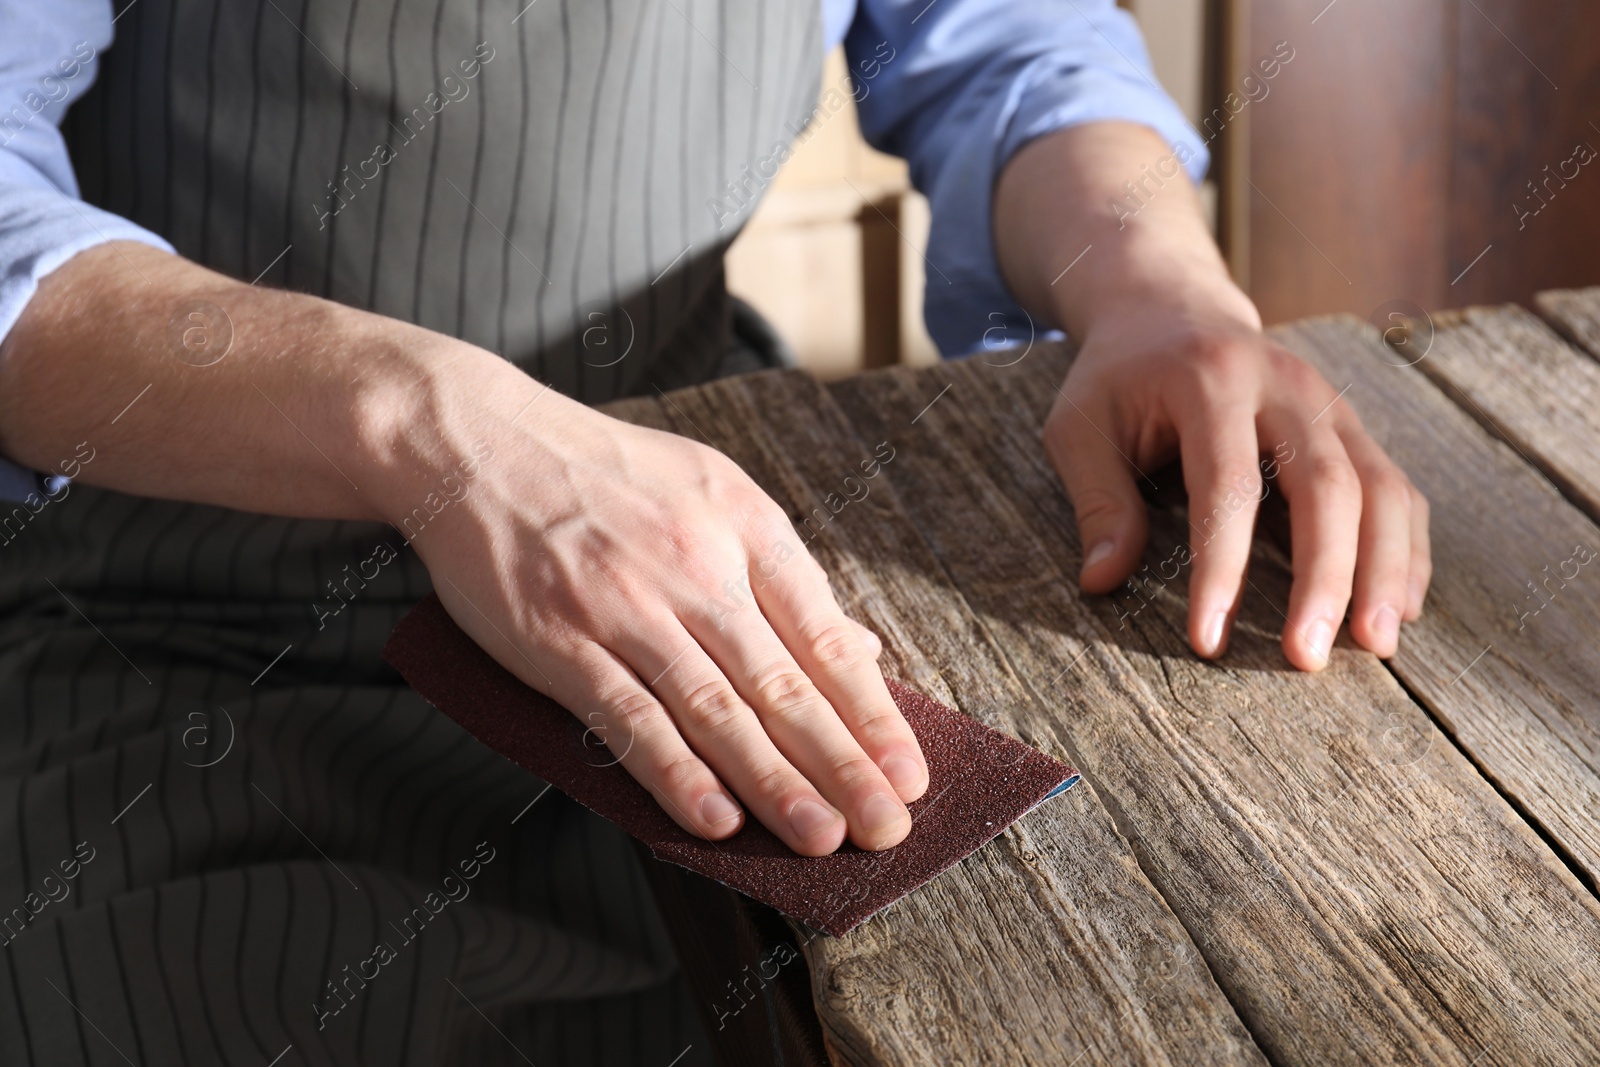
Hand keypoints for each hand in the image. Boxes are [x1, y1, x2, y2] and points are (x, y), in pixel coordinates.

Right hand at [365, 355, 928, 854]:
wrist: (479, 442)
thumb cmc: (603, 472)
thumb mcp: (712, 491)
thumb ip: (782, 575)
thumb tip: (859, 647)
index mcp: (743, 526)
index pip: (824, 634)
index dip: (872, 711)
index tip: (909, 770)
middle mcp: (695, 566)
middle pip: (783, 682)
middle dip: (844, 764)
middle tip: (887, 826)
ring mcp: (626, 606)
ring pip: (716, 708)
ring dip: (775, 782)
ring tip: (821, 837)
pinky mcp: (561, 642)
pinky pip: (627, 717)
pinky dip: (673, 771)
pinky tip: (714, 817)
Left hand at [1045, 300, 1431, 668]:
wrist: (1171, 308)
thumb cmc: (1118, 378)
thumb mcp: (1079, 425)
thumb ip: (1097, 498)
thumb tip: (1101, 579)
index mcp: (1212, 380)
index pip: (1227, 486)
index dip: (1221, 568)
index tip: (1208, 638)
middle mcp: (1288, 386)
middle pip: (1327, 486)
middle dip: (1325, 578)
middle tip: (1309, 658)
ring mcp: (1332, 404)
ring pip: (1381, 488)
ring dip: (1386, 571)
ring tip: (1377, 646)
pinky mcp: (1354, 428)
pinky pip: (1397, 490)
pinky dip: (1408, 550)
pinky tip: (1403, 608)